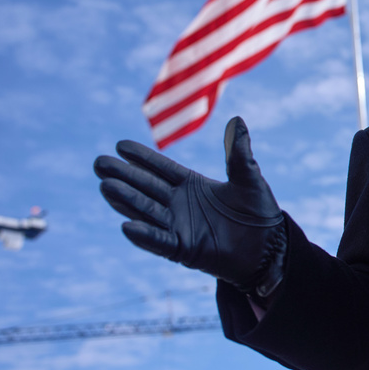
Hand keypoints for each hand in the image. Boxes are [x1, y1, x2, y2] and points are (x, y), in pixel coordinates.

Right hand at [93, 116, 285, 292]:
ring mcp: (179, 227)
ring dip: (126, 201)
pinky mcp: (184, 249)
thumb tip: (238, 120)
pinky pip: (160, 241)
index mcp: (191, 185)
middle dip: (123, 175)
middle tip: (99, 162)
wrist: (269, 248)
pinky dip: (145, 236)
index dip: (142, 157)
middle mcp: (179, 205)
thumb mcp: (248, 179)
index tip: (120, 144)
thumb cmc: (258, 213)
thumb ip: (239, 154)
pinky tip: (126, 226)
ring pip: (146, 211)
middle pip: (146, 187)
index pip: (161, 168)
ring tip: (105, 186)